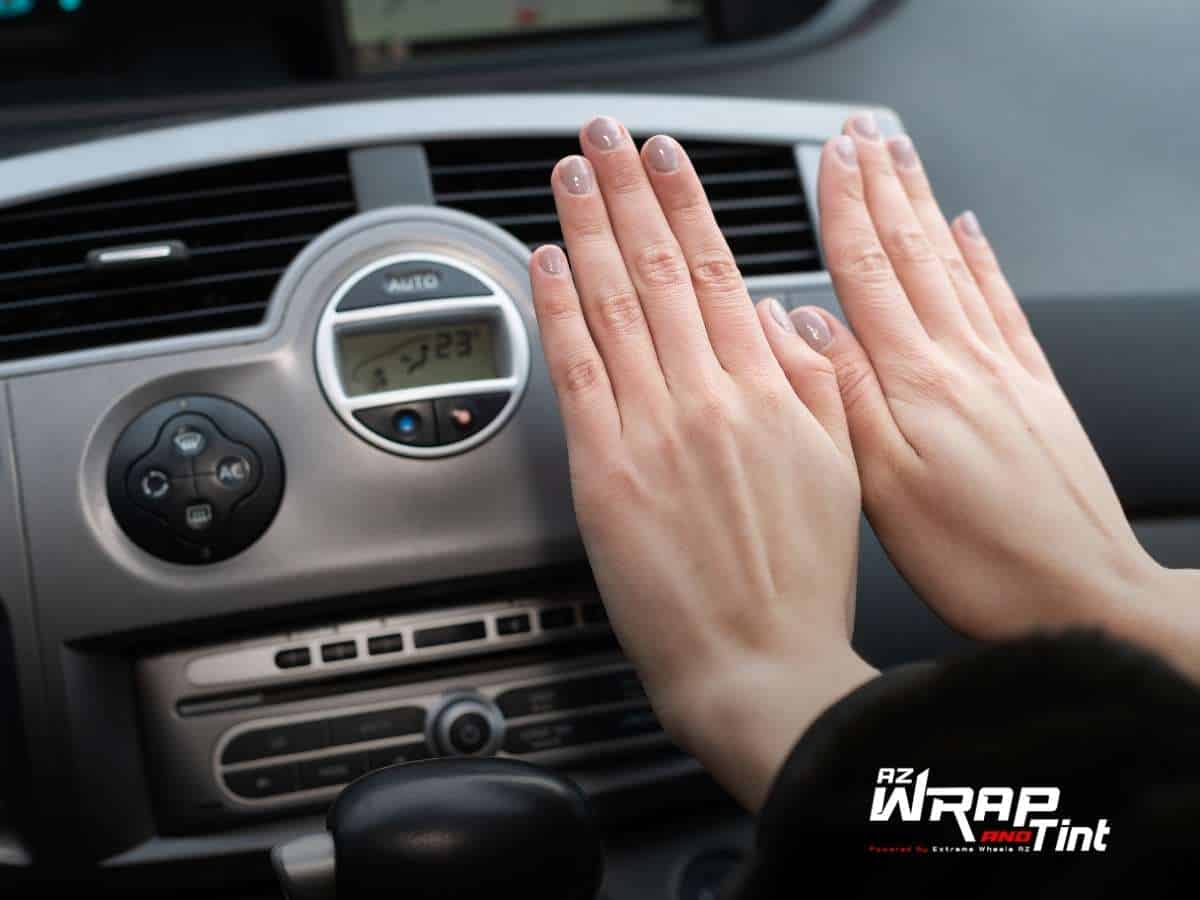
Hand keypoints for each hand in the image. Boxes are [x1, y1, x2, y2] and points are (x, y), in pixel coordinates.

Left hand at [529, 116, 875, 809]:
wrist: (759, 667)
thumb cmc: (798, 584)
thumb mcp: (839, 470)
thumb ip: (812, 385)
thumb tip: (773, 320)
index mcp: (770, 393)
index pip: (719, 273)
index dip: (688, 206)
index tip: (668, 160)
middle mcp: (709, 398)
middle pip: (659, 271)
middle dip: (630, 192)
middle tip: (606, 138)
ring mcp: (653, 431)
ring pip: (614, 306)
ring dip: (588, 229)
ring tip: (572, 175)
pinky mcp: (605, 474)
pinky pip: (577, 373)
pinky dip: (558, 311)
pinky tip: (546, 263)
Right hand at [788, 114, 1199, 676]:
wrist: (1081, 593)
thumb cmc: (978, 559)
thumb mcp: (884, 489)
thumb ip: (843, 397)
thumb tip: (804, 325)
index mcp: (917, 384)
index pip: (869, 273)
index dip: (845, 209)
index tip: (829, 157)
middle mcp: (964, 362)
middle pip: (913, 253)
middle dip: (883, 187)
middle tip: (862, 134)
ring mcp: (1004, 371)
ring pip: (954, 266)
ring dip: (923, 206)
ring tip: (903, 159)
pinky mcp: (1034, 390)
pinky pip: (1003, 304)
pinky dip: (983, 258)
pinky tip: (971, 231)